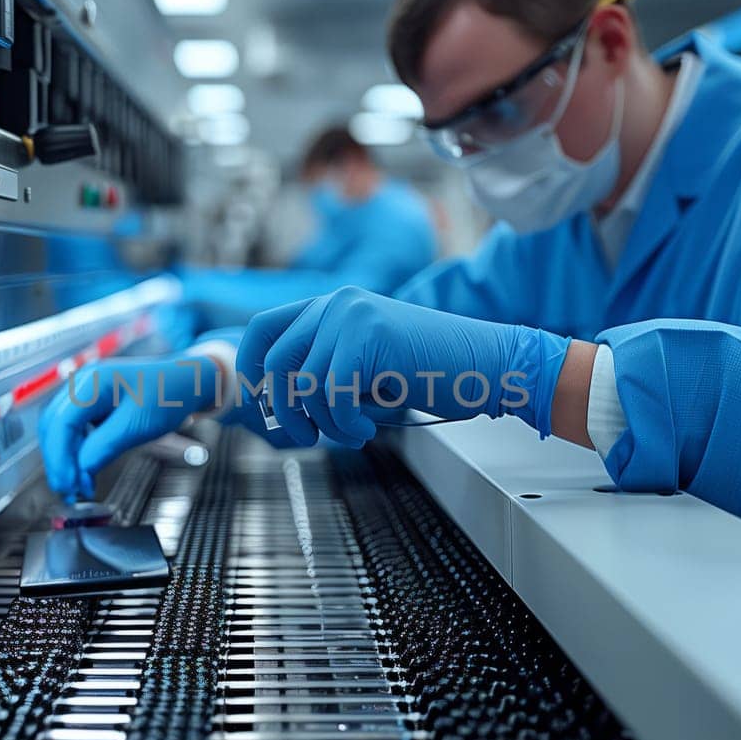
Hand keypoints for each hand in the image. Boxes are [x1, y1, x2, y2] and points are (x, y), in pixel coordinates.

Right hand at [38, 355, 220, 499]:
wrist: (188, 383)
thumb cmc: (169, 394)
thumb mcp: (138, 424)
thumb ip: (105, 446)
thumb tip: (80, 471)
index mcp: (92, 382)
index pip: (60, 423)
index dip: (60, 458)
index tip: (68, 484)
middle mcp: (83, 384)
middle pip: (53, 427)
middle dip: (58, 461)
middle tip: (69, 491)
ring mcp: (86, 394)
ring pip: (60, 430)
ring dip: (65, 458)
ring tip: (78, 485)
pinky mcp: (92, 406)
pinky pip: (74, 430)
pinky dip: (76, 451)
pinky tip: (85, 469)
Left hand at [235, 286, 569, 447]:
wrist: (490, 365)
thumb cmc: (434, 372)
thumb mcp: (365, 369)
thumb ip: (324, 375)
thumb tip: (276, 407)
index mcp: (332, 305)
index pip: (263, 329)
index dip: (251, 371)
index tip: (262, 408)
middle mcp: (336, 302)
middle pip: (274, 362)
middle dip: (284, 411)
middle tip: (309, 437)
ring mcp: (351, 315)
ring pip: (303, 384)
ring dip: (324, 423)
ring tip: (354, 432)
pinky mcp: (369, 336)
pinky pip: (331, 393)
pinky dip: (344, 423)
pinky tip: (367, 427)